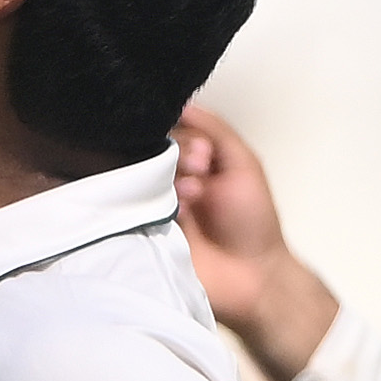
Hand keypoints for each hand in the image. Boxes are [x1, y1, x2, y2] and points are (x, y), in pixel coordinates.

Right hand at [166, 108, 345, 380]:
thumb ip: (215, 129)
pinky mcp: (140, 230)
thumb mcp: (243, 163)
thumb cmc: (253, 222)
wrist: (251, 277)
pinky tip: (173, 213)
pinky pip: (127, 207)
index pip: (170, 131)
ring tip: (192, 198)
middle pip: (151, 151)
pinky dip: (148, 204)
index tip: (205, 155)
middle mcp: (168, 179)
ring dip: (168, 182)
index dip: (184, 137)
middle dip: (177, 157)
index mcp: (192, 161)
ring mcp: (153, 205)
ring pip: (139, 176)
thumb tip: (181, 103)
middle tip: (201, 174)